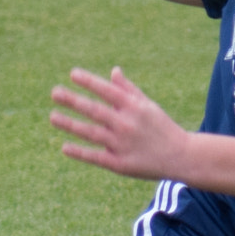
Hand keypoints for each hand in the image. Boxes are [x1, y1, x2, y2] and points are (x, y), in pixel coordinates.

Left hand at [50, 67, 189, 180]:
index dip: (89, 82)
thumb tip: (113, 71)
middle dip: (73, 101)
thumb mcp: (148, 105)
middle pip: (95, 110)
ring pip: (91, 132)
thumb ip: (128, 89)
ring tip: (52, 116)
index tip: (72, 74)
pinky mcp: (120, 164)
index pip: (107, 91)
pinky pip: (95, 156)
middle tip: (54, 93)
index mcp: (134, 107)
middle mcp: (126, 124)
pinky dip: (79, 152)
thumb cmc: (162, 127)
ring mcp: (122, 144)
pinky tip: (64, 147)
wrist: (181, 156)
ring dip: (70, 124)